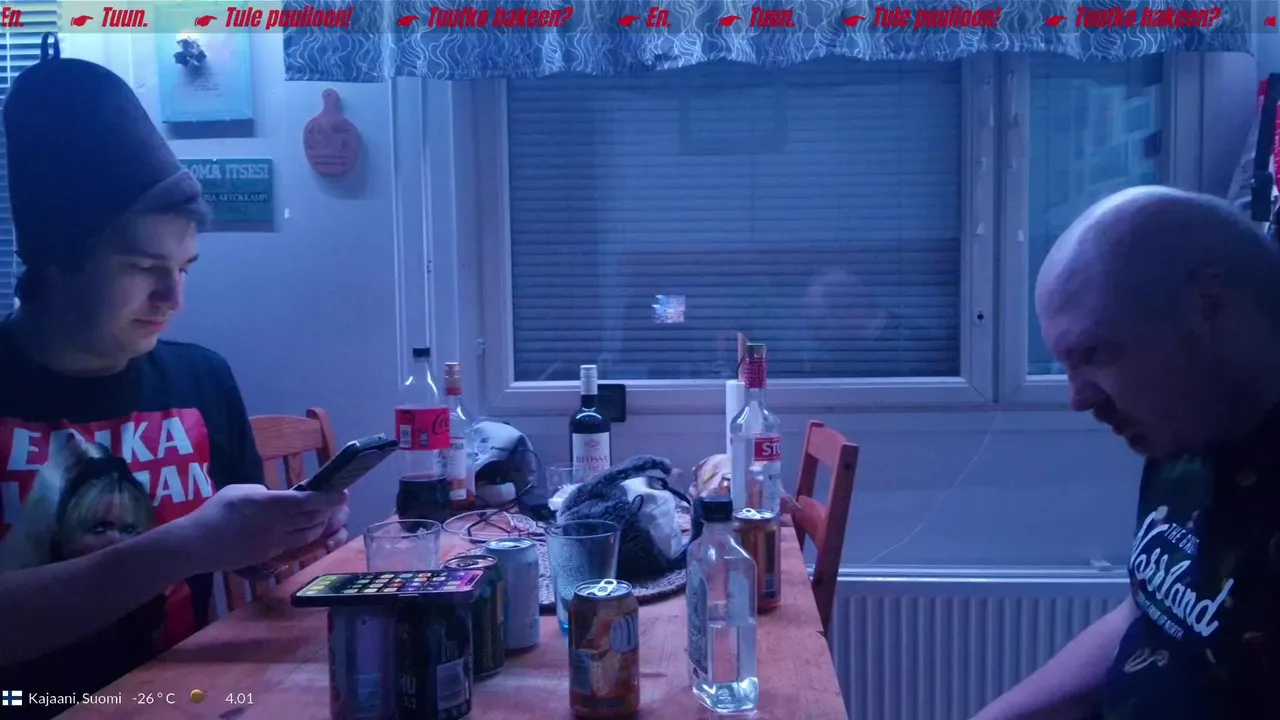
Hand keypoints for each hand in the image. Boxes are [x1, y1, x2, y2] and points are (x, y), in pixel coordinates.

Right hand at [172, 484, 347, 573]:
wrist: (198, 545)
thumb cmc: (215, 512)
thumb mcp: (240, 491)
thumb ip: (262, 493)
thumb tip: (274, 498)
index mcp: (271, 505)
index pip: (309, 502)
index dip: (329, 499)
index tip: (342, 494)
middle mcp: (277, 525)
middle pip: (313, 519)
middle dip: (329, 511)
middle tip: (336, 502)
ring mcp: (275, 542)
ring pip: (308, 534)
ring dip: (320, 524)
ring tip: (324, 515)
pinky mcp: (269, 554)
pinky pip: (296, 544)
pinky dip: (306, 536)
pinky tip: (306, 529)